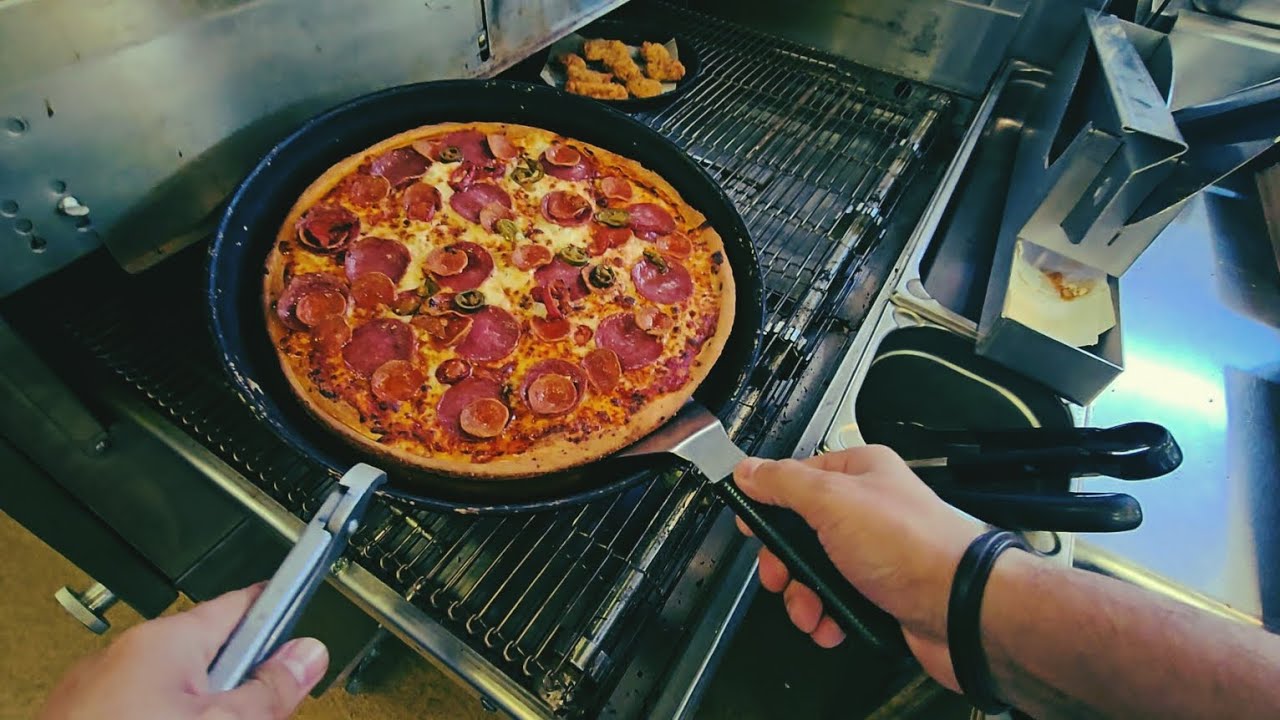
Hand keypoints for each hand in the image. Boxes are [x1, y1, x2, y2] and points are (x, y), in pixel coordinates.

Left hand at [39, 584, 328, 719]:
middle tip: (262, 713)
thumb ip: (269, 690)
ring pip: (174, 689)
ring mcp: (97, 690)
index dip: (280, 610)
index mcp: (163, 639)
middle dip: (240, 683)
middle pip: (210, 655)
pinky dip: (162, 717)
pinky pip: (140, 708)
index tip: (305, 612)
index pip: (242, 604)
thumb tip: (308, 654)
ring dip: (201, 709)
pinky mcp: (83, 716)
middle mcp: (124, 654)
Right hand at [734, 446, 981, 689]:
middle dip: (785, 563)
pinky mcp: (880, 593)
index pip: (797, 477)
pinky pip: (837, 602)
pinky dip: (827, 617)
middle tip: (779, 575)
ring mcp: (875, 554)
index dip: (769, 501)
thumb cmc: (914, 548)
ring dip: (804, 597)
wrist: (961, 609)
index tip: (751, 523)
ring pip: (815, 572)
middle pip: (801, 531)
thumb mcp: (833, 502)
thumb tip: (749, 471)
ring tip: (810, 610)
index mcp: (859, 474)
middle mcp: (868, 510)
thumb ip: (784, 483)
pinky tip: (830, 624)